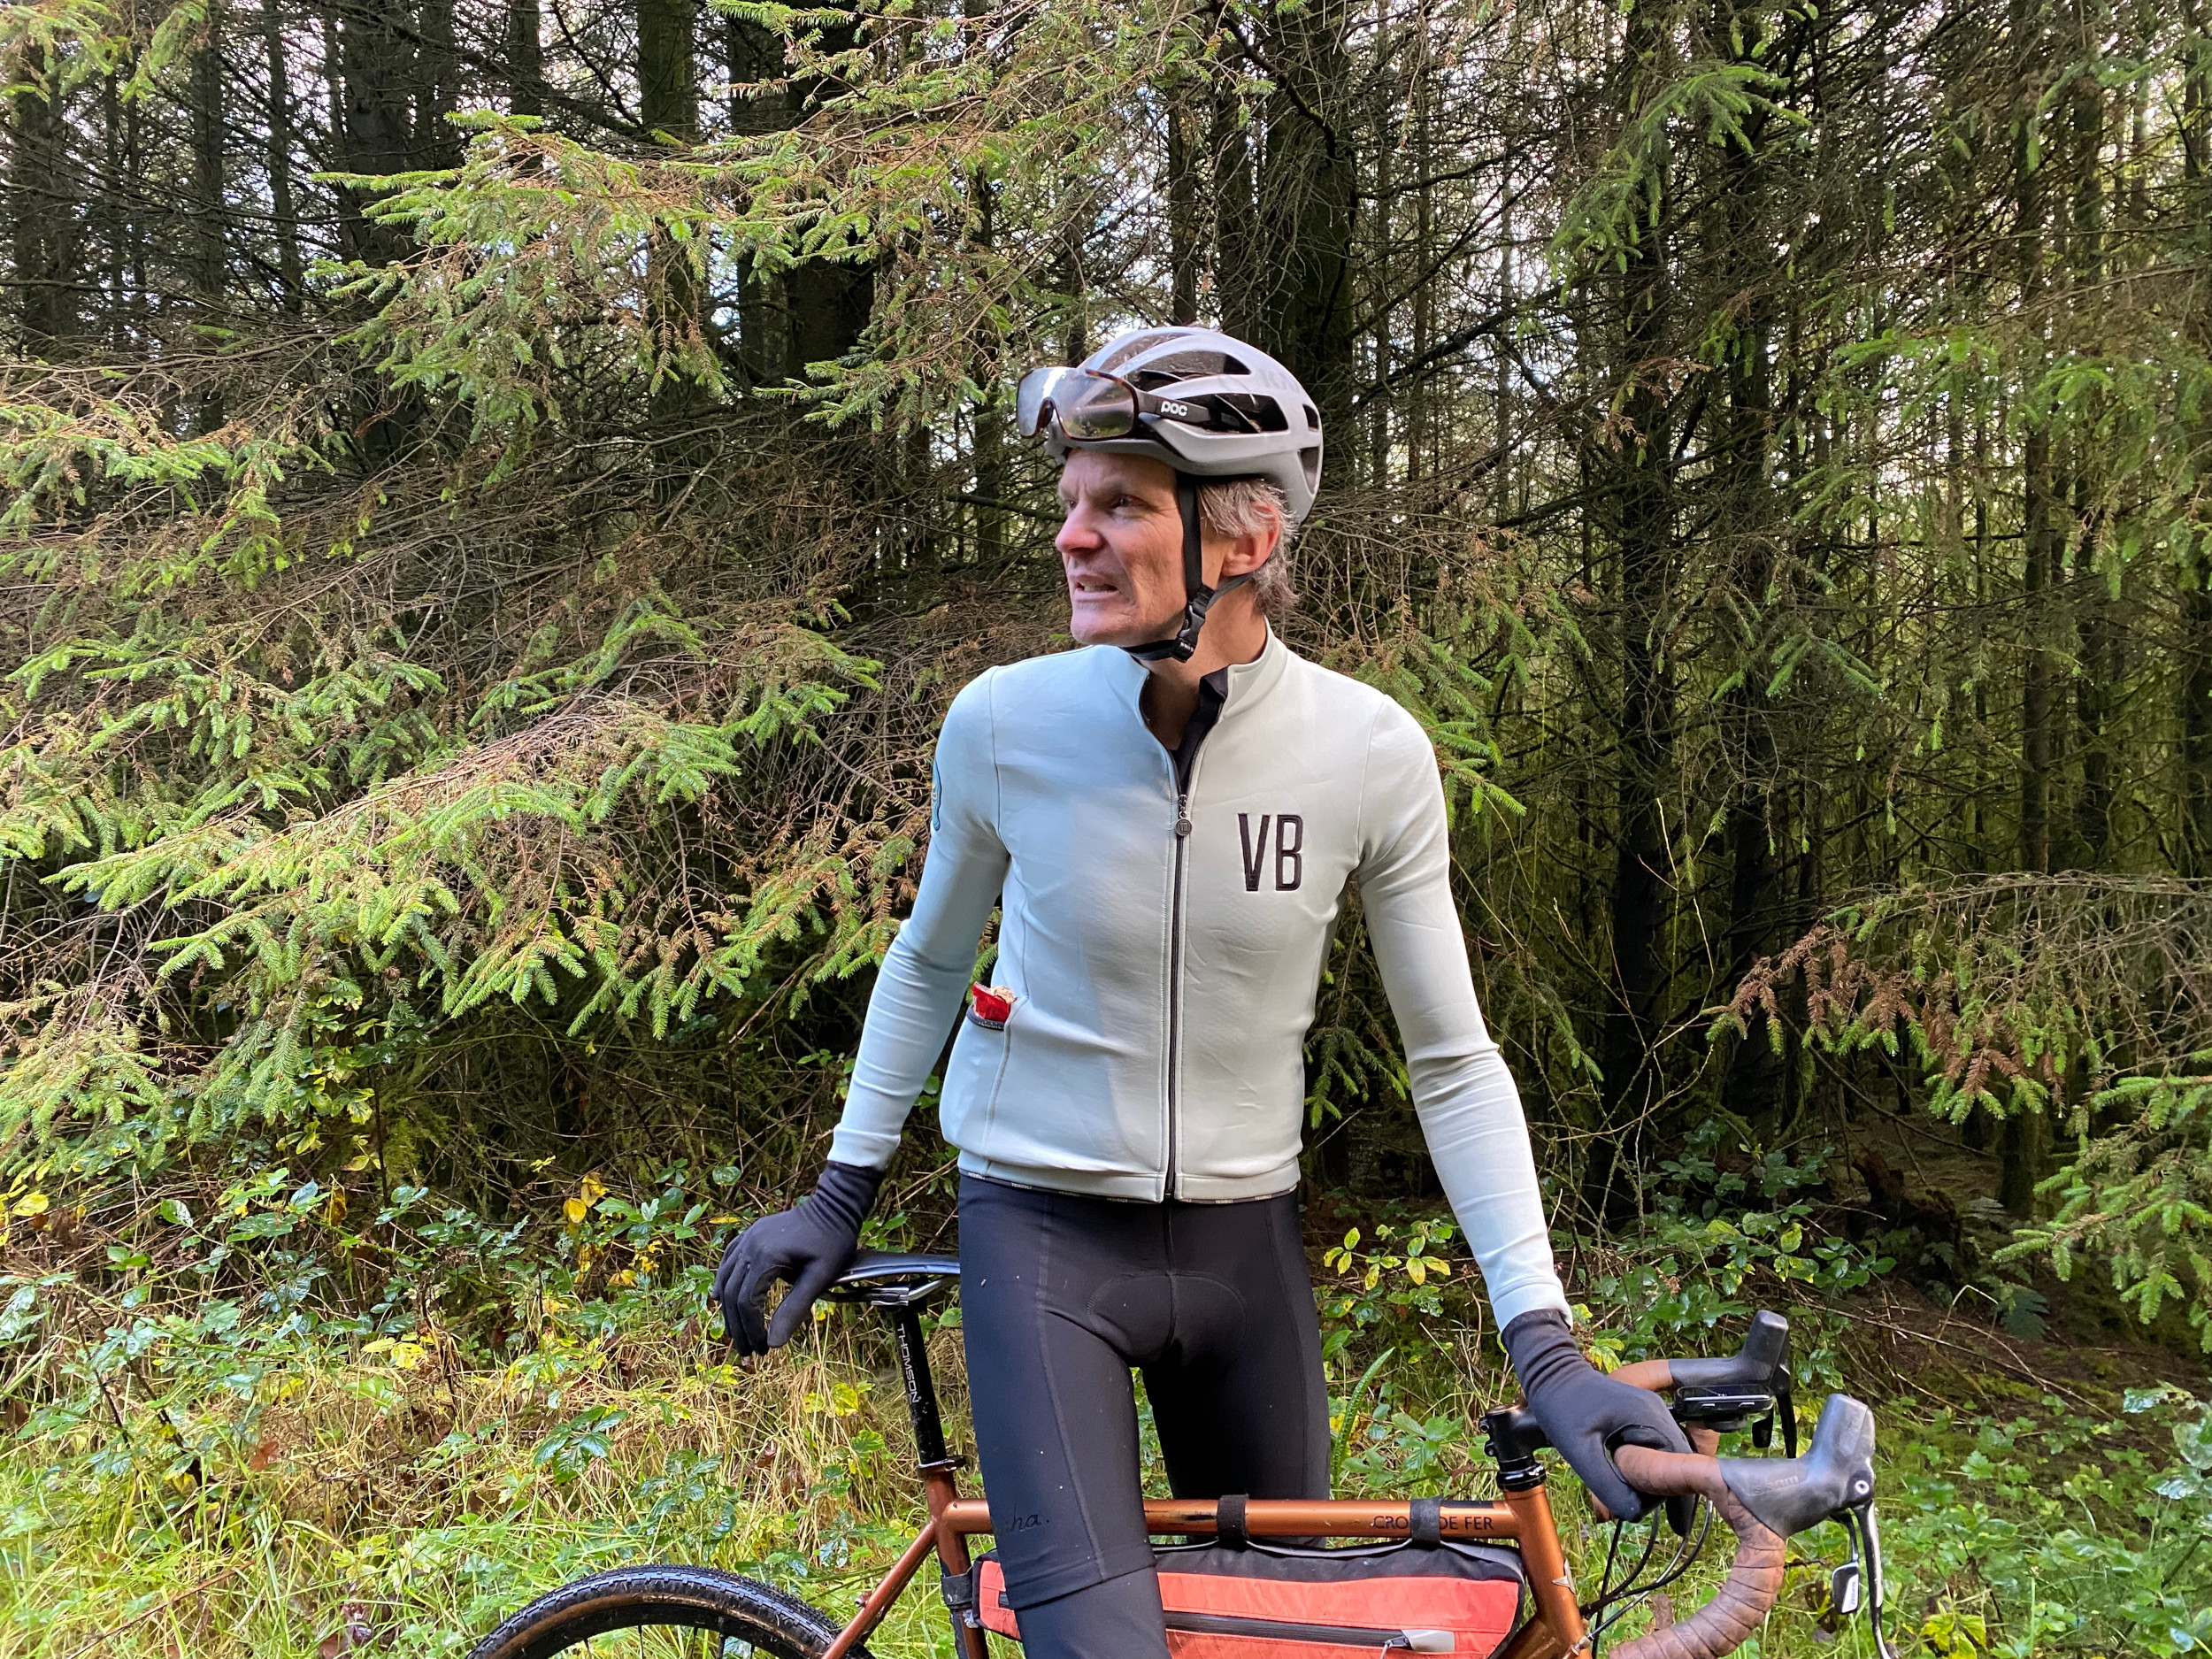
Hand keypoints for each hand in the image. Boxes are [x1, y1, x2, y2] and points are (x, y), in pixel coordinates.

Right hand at [712, 1162, 883, 1356]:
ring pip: (726, 1278)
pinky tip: (721, 1296)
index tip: (761, 1350)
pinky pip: (729, 1259)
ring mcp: (748, 1238)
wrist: (835, 1205)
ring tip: (737, 1333)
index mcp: (766, 1257)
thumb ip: (796, 1308)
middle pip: (732, 1294)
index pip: (748, 1303)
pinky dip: (723, 1280)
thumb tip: (773, 1343)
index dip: (752, 1330)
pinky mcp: (751, 1233)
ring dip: (729, 1309)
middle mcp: (750, 1246)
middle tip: (748, 1352)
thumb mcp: (820, 1277)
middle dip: (739, 1326)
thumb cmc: (833, 1242)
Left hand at [1502, 1308, 1692, 1526]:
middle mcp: (1658, 1413)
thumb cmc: (1560, 1407)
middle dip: (1659, 1488)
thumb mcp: (1579, 1452)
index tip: (1664, 1519)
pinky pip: (1656, 1447)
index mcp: (1649, 1418)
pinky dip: (1648, 1466)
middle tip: (1631, 1502)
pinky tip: (1631, 1477)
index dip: (1670, 1495)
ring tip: (1628, 1490)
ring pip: (1668, 1457)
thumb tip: (1635, 1514)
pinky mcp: (1642, 1415)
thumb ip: (1608, 1484)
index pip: (1679, 1467)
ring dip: (1654, 1478)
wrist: (1549, 1373)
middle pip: (1677, 1463)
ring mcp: (1651, 1412)